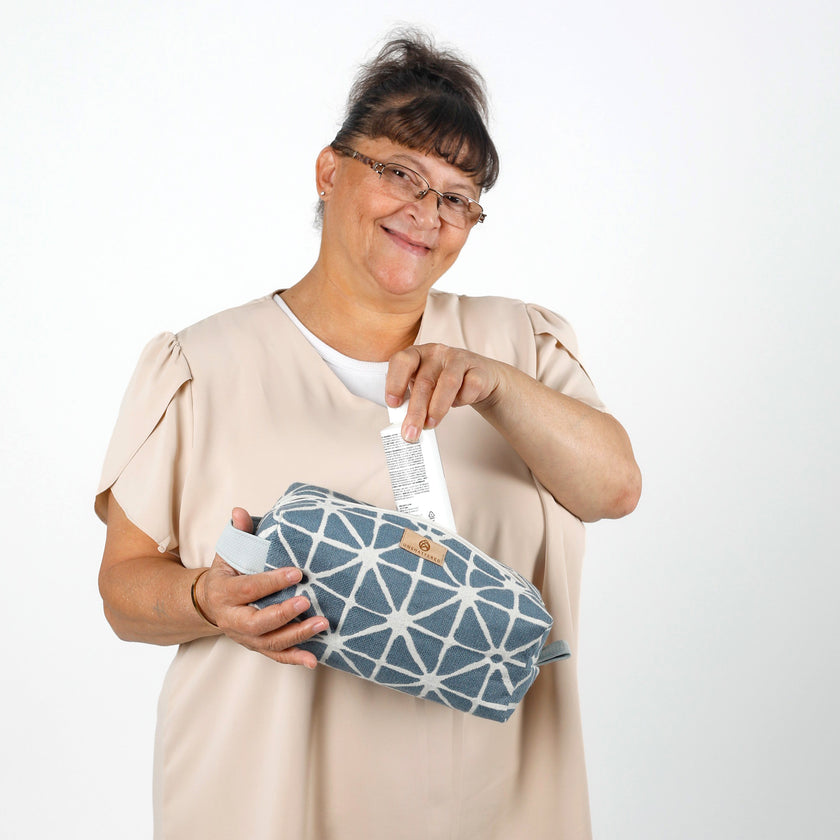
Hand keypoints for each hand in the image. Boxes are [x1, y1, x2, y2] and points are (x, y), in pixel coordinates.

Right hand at [196, 507, 326, 668]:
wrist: (208, 603)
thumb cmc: (226, 573)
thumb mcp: (228, 552)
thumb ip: (238, 533)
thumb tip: (240, 511)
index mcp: (225, 592)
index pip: (249, 589)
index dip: (272, 582)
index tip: (297, 573)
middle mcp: (232, 618)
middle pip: (257, 622)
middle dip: (283, 614)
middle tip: (307, 601)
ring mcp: (244, 636)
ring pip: (269, 642)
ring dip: (296, 636)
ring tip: (322, 625)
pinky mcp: (256, 646)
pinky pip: (275, 656)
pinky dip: (294, 659)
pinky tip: (312, 659)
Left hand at [385, 343, 504, 441]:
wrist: (477, 377)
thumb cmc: (442, 383)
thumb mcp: (423, 386)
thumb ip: (411, 400)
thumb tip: (403, 426)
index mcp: (417, 354)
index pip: (402, 361)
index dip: (395, 382)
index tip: (393, 404)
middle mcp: (436, 352)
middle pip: (424, 381)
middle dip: (416, 411)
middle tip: (411, 433)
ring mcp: (458, 358)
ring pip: (448, 383)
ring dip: (437, 408)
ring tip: (431, 425)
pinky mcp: (478, 369)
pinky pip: (470, 387)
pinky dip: (462, 400)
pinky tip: (458, 403)